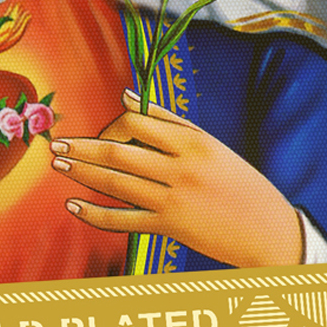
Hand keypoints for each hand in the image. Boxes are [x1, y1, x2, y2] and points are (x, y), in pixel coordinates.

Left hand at [50, 88, 302, 268]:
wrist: (270, 231)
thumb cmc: (241, 184)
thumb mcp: (212, 146)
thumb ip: (169, 121)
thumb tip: (127, 95)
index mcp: (194, 142)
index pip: (137, 123)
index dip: (110, 125)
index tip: (97, 132)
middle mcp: (181, 168)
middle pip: (118, 152)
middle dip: (82, 148)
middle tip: (56, 145)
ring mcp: (174, 200)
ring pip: (115, 183)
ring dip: (82, 173)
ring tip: (59, 165)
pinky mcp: (169, 228)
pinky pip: (122, 219)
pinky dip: (94, 213)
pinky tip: (73, 206)